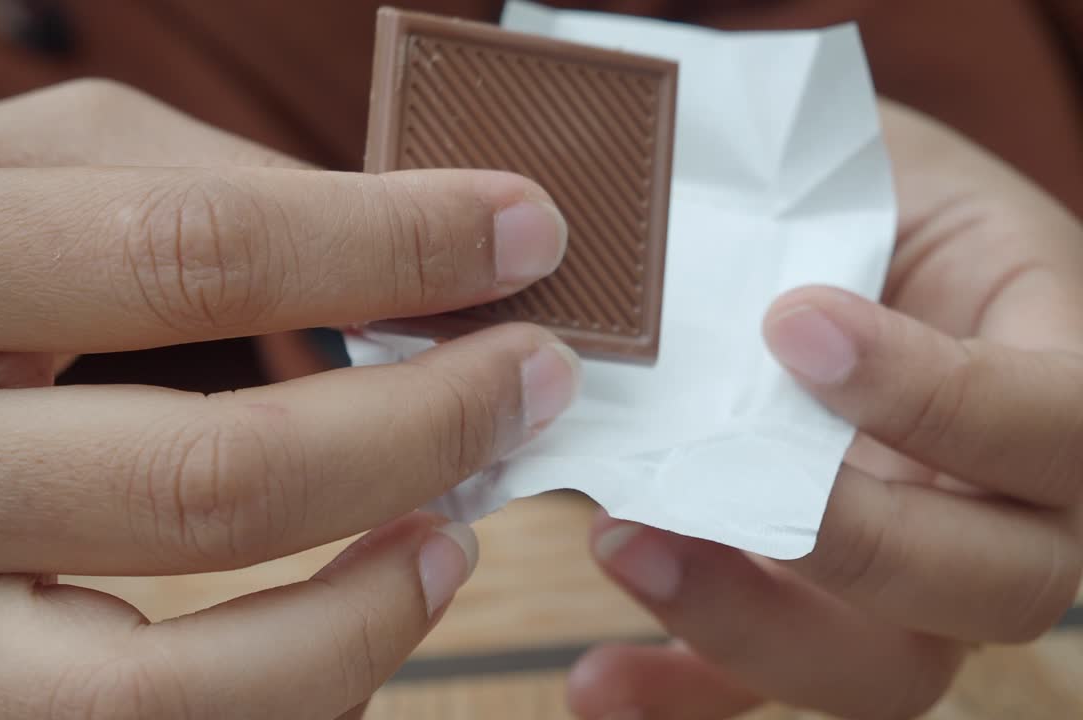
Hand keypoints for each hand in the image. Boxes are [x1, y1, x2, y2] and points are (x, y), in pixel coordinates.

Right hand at [0, 79, 578, 718]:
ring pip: (181, 689)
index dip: (392, 245)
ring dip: (371, 616)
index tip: (523, 232)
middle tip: (535, 379)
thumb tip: (392, 239)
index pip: (196, 257)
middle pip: (216, 481)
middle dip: (425, 428)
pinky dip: (296, 698)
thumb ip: (176, 176)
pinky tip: (351, 617)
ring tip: (456, 531)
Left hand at [568, 100, 1082, 718]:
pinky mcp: (819, 607)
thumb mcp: (871, 179)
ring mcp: (916, 574)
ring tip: (618, 545)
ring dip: (750, 627)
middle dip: (851, 543)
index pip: (1058, 426)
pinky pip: (768, 685)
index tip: (794, 326)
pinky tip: (599, 681)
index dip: (939, 398)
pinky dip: (683, 688)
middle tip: (701, 478)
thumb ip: (831, 233)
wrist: (821, 226)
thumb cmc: (856, 190)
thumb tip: (704, 277)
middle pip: (998, 586)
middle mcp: (1010, 505)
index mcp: (1055, 374)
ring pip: (886, 666)